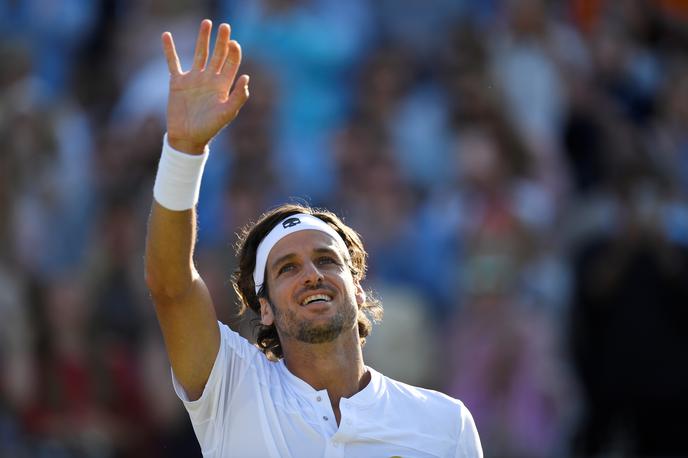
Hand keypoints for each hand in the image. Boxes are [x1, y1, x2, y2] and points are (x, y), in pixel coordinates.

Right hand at [162, 19, 248, 153]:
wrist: (187, 137)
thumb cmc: (209, 128)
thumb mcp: (227, 113)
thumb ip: (238, 96)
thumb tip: (247, 77)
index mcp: (222, 86)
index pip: (230, 64)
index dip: (233, 52)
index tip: (234, 42)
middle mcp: (209, 79)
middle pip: (217, 55)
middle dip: (221, 41)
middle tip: (225, 25)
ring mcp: (193, 79)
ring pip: (199, 54)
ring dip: (203, 39)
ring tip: (206, 23)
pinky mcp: (178, 82)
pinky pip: (173, 62)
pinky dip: (169, 49)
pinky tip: (166, 35)